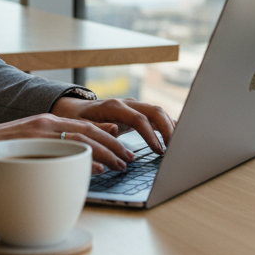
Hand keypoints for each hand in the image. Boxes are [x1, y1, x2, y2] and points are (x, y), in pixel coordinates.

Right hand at [0, 113, 135, 175]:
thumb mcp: (28, 149)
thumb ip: (51, 151)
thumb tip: (78, 163)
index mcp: (47, 123)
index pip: (86, 126)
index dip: (108, 135)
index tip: (124, 147)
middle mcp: (47, 122)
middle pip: (90, 130)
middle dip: (114, 145)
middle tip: (129, 158)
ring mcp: (40, 130)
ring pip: (83, 138)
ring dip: (107, 151)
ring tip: (121, 164)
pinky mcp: (32, 140)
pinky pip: (65, 148)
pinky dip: (85, 158)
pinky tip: (98, 167)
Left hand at [49, 96, 174, 154]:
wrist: (74, 111)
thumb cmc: (77, 121)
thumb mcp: (82, 127)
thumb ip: (98, 128)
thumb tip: (116, 129)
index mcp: (114, 107)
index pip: (139, 119)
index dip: (151, 135)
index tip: (159, 151)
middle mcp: (127, 103)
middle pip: (154, 111)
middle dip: (167, 128)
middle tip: (175, 148)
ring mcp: (133, 106)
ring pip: (158, 112)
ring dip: (170, 126)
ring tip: (179, 144)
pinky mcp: (137, 112)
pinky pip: (156, 116)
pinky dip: (167, 124)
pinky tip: (177, 134)